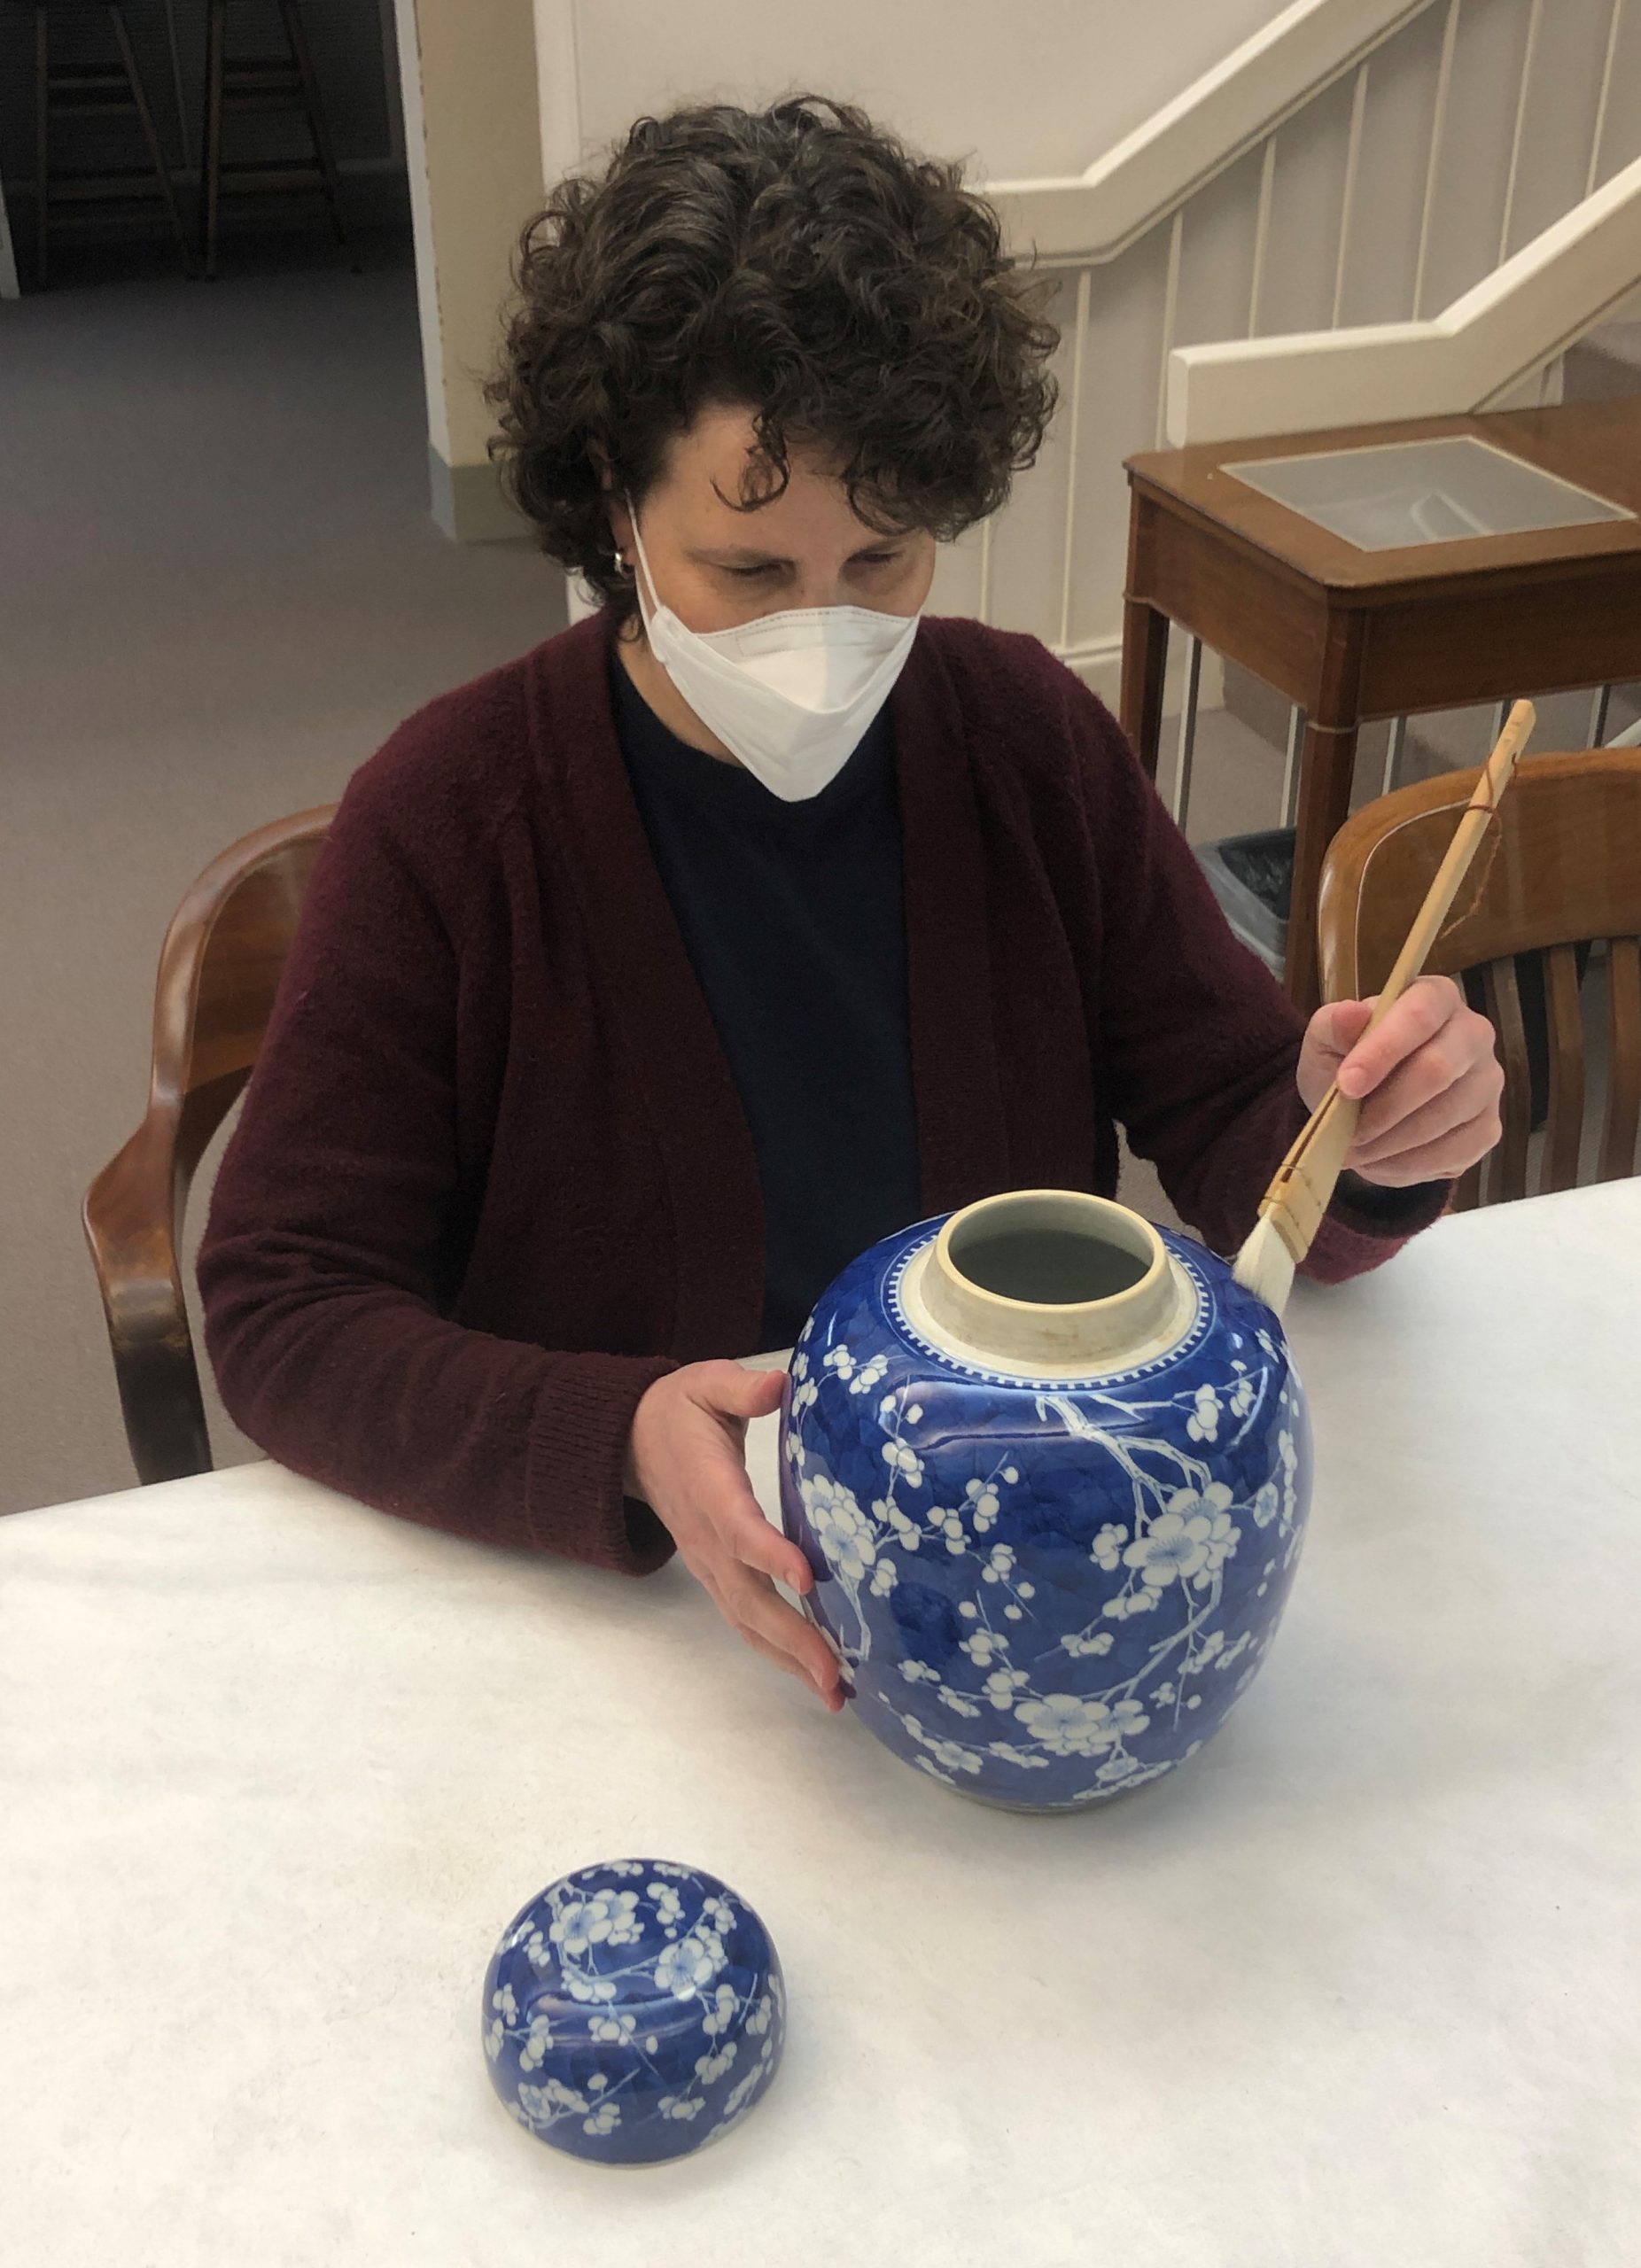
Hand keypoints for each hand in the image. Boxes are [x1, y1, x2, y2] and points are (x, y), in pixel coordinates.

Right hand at [626, 1361, 843, 1710]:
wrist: (631, 1441)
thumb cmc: (680, 1410)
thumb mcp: (706, 1384)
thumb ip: (740, 1388)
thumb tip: (777, 1385)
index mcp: (709, 1489)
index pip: (739, 1528)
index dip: (770, 1555)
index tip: (807, 1578)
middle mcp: (707, 1539)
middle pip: (747, 1597)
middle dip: (791, 1637)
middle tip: (834, 1672)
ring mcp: (709, 1563)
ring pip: (747, 1619)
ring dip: (788, 1658)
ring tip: (834, 1691)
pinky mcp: (717, 1574)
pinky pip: (746, 1620)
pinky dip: (778, 1651)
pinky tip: (814, 1674)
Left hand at [1298, 973, 1503, 1185]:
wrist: (1364, 1102)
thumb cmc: (1347, 1060)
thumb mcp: (1326, 1040)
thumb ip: (1333, 1026)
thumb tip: (1350, 1013)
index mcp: (1435, 997)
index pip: (1419, 1016)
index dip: (1382, 1052)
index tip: (1347, 1085)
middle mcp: (1474, 1033)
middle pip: (1438, 1070)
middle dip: (1385, 1108)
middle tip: (1347, 1132)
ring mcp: (1487, 1082)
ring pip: (1445, 1117)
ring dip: (1391, 1142)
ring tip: (1355, 1150)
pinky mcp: (1488, 1127)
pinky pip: (1454, 1152)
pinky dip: (1408, 1164)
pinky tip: (1380, 1161)